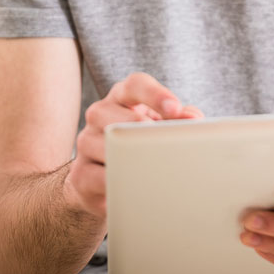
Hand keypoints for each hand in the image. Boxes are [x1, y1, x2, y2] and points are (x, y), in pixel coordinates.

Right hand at [63, 72, 203, 218]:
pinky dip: (119, 184)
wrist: (103, 182)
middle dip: (142, 130)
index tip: (175, 108)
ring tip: (154, 169)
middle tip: (163, 144)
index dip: (155, 94)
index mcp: (123, 96)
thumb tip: (193, 119)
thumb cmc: (140, 145)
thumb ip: (179, 119)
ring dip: (131, 158)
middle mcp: (100, 113)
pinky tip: (136, 189)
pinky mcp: (79, 174)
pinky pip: (97, 178)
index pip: (136, 84)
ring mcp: (86, 142)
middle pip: (117, 114)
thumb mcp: (160, 127)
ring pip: (105, 146)